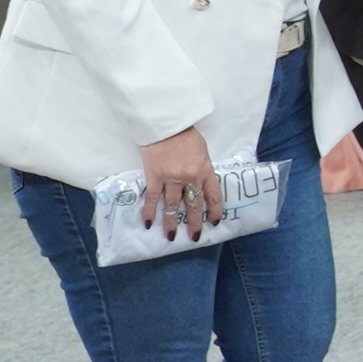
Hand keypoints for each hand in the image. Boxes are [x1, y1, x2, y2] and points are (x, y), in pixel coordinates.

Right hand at [137, 124, 221, 238]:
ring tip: (171, 236)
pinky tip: (149, 223)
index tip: (214, 221)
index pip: (213, 195)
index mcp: (206, 170)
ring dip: (171, 223)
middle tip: (195, 236)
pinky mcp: (155, 176)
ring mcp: (172, 179)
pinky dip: (150, 212)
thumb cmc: (185, 134)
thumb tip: (199, 181)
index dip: (214, 210)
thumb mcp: (202, 151)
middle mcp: (191, 178)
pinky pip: (153, 198)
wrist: (166, 124)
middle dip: (194, 222)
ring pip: (172, 206)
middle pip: (193, 204)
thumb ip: (202, 167)